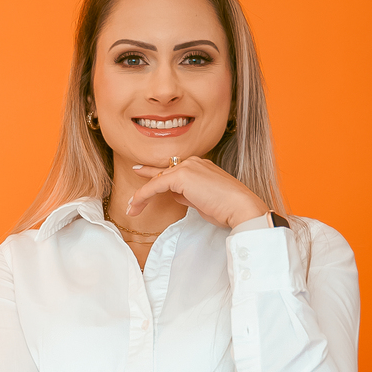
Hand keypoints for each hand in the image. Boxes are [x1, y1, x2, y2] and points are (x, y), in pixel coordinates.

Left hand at [128, 155, 266, 229]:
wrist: (240, 207)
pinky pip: (156, 185)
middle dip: (146, 189)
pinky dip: (143, 195)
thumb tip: (176, 194)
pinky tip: (135, 205)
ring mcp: (188, 167)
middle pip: (162, 174)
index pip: (173, 170)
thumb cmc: (226, 208)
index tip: (140, 172)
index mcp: (200, 165)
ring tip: (131, 209)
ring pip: (157, 180)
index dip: (154, 173)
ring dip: (142, 196)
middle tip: (131, 201)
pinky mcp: (181, 176)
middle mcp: (193, 162)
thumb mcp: (203, 200)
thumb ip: (188, 194)